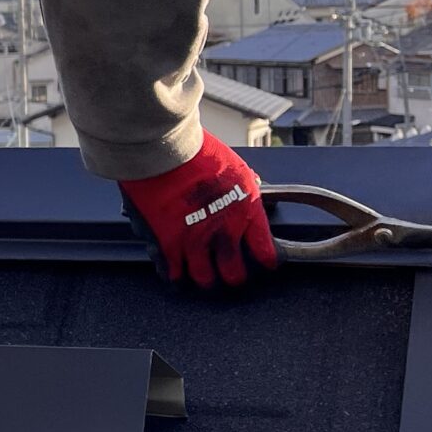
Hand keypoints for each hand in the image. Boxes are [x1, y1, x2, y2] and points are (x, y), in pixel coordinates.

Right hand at [117, 137, 278, 288]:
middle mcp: (223, 235)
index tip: (263, 261)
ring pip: (203, 279)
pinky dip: (175, 276)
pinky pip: (172, 274)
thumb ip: (247, 189)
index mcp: (246, 215)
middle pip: (234, 277)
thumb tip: (257, 189)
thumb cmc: (200, 154)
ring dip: (204, 278)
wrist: (165, 151)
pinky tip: (176, 273)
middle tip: (230, 273)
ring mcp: (194, 243)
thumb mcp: (237, 170)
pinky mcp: (166, 244)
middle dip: (234, 277)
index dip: (266, 261)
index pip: (266, 255)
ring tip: (202, 274)